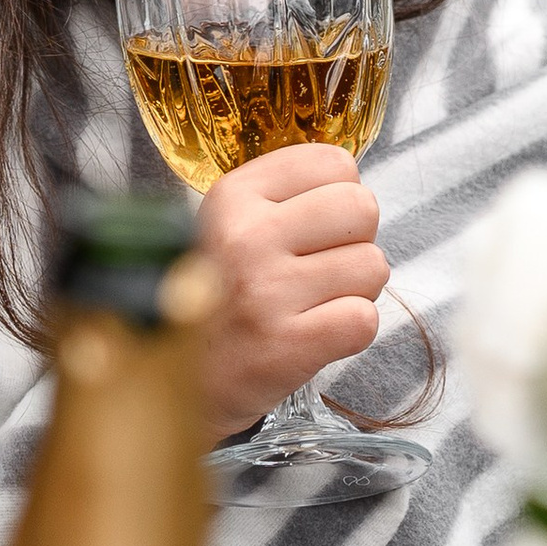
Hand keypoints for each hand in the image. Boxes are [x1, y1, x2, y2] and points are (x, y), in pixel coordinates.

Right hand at [196, 145, 387, 440]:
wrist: (173, 382)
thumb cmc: (218, 296)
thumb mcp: (227, 226)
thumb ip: (284, 195)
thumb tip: (353, 180)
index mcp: (232, 196)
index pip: (334, 163)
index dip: (337, 196)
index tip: (312, 225)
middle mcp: (246, 236)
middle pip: (362, 207)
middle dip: (355, 240)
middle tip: (321, 267)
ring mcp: (266, 292)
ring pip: (373, 265)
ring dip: (355, 289)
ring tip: (313, 304)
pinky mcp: (287, 347)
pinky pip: (364, 319)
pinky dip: (351, 331)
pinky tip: (316, 333)